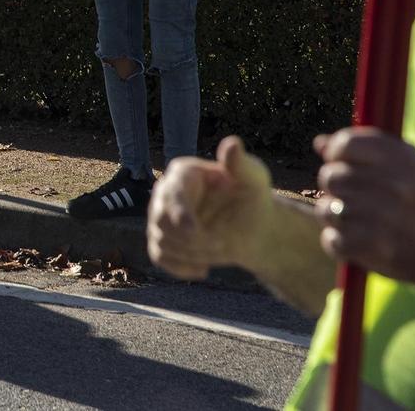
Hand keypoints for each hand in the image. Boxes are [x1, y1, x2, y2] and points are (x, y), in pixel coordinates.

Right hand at [148, 136, 277, 279]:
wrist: (252, 228)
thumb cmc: (253, 199)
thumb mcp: (254, 180)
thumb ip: (242, 164)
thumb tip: (232, 144)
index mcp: (182, 173)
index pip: (171, 194)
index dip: (179, 212)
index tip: (194, 230)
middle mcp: (164, 192)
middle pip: (160, 220)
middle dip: (192, 239)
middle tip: (221, 244)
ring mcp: (159, 216)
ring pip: (162, 241)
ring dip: (193, 253)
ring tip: (219, 249)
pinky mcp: (160, 238)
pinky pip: (160, 257)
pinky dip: (181, 267)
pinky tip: (203, 269)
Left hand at [314, 126, 414, 305]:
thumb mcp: (411, 167)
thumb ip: (366, 150)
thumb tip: (320, 144)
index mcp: (404, 160)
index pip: (346, 144)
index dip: (336, 153)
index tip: (341, 162)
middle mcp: (395, 186)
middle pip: (330, 177)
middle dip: (335, 187)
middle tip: (353, 197)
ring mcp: (385, 219)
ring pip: (327, 209)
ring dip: (335, 217)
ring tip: (356, 220)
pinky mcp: (377, 250)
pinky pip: (331, 240)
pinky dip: (338, 242)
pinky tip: (356, 240)